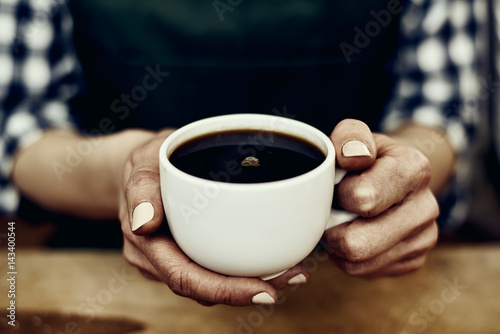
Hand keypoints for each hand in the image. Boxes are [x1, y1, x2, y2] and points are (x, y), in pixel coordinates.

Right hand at [116, 129, 308, 305]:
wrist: (142, 167)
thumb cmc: (146, 162)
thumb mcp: (143, 162)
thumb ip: (142, 188)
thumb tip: (144, 223)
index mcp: (147, 245)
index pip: (185, 279)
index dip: (224, 291)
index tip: (264, 292)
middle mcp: (160, 260)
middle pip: (206, 287)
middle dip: (250, 290)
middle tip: (295, 275)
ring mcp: (174, 258)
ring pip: (213, 280)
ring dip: (252, 280)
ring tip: (293, 269)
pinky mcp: (189, 250)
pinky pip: (215, 265)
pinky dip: (243, 265)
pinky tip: (272, 255)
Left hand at [324, 119, 438, 277]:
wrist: (394, 175)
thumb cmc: (366, 157)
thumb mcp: (354, 136)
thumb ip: (349, 136)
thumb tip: (351, 155)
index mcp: (414, 169)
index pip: (362, 199)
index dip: (339, 194)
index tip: (340, 184)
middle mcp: (426, 207)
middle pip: (357, 243)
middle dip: (332, 227)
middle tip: (331, 211)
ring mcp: (424, 238)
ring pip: (357, 262)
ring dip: (337, 244)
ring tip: (340, 221)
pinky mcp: (413, 261)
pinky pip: (363, 271)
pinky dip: (349, 257)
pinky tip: (354, 233)